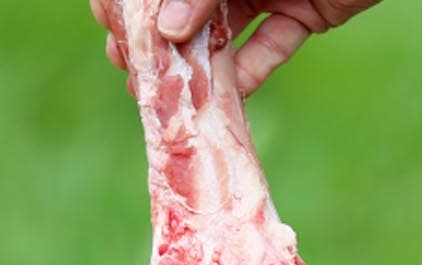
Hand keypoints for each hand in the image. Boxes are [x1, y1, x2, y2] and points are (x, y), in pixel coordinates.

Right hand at [94, 0, 383, 94]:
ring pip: (225, 33)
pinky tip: (231, 95)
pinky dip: (255, 70)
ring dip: (198, 66)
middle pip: (184, 8)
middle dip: (157, 43)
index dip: (127, 4)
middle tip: (135, 75)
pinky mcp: (308, 11)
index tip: (113, 32)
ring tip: (169, 98)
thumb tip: (163, 33)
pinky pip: (274, 45)